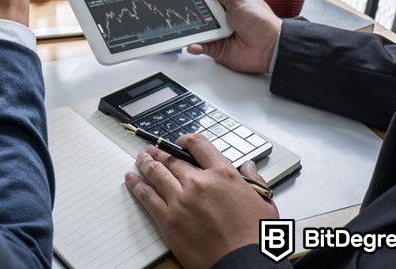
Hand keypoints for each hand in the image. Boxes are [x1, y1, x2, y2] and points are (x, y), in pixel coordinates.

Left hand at [125, 134, 278, 268]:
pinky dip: (136, 185)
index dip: (185, 140)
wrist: (243, 264)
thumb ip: (253, 180)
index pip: (198, 145)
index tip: (179, 142)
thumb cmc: (256, 237)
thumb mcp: (264, 203)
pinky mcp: (168, 219)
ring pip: (156, 173)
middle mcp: (198, 183)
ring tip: (140, 159)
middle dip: (160, 152)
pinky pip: (147, 196)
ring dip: (145, 163)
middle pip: (172, 159)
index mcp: (223, 175)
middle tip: (152, 150)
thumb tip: (248, 166)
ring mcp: (180, 200)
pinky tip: (131, 179)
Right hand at [186, 0, 281, 73]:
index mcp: (229, 7)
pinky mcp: (219, 50)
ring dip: (193, 32)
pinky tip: (193, 44)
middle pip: (201, 17)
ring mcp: (220, 36)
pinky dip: (196, 46)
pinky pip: (203, 47)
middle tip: (185, 14)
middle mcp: (224, 21)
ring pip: (200, 32)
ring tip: (186, 29)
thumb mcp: (240, 1)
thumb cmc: (261, 22)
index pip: (208, 1)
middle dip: (193, 15)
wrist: (271, 46)